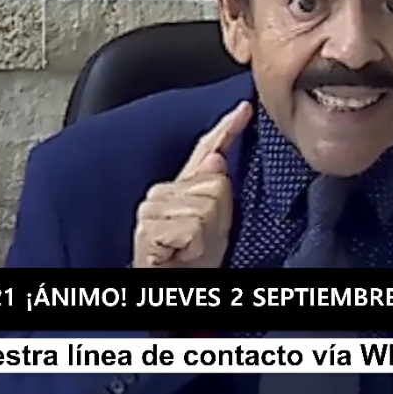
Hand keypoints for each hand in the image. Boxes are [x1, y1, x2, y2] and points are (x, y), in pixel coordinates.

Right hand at [133, 101, 252, 267]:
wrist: (170, 285)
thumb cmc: (193, 260)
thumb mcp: (216, 225)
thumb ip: (217, 191)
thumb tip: (214, 159)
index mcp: (182, 187)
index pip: (205, 151)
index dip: (227, 128)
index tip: (245, 108)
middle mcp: (162, 192)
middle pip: (216, 185)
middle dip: (219, 217)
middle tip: (203, 242)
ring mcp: (151, 209)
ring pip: (206, 207)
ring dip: (206, 235)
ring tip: (191, 250)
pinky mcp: (147, 229)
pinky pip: (192, 228)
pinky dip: (194, 246)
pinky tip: (181, 254)